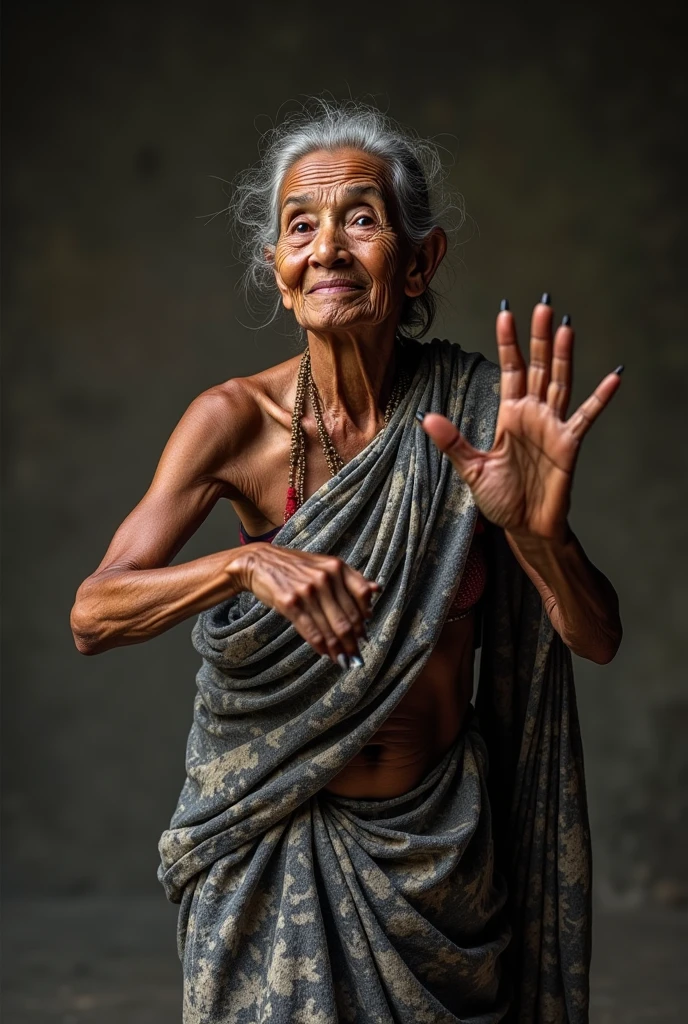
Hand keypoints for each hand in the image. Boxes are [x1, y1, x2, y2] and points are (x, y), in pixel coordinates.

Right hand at [227, 544, 378, 666]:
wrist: (259, 562)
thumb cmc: (295, 566)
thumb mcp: (325, 564)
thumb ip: (350, 578)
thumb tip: (378, 590)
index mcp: (337, 566)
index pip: (362, 595)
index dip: (365, 619)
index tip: (364, 635)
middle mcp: (326, 577)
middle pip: (348, 617)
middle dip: (353, 641)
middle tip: (356, 656)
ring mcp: (308, 590)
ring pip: (331, 628)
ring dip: (339, 649)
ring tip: (344, 660)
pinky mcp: (291, 603)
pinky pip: (312, 631)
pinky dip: (321, 646)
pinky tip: (326, 654)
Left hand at [418, 297, 622, 541]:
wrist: (525, 528)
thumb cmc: (500, 499)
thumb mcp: (471, 469)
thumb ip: (452, 442)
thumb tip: (425, 417)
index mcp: (509, 415)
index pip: (509, 370)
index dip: (508, 342)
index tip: (506, 313)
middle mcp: (533, 414)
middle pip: (537, 367)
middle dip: (539, 338)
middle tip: (543, 305)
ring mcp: (553, 427)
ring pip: (560, 382)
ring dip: (564, 356)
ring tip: (566, 327)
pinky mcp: (570, 445)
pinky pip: (586, 417)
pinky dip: (600, 398)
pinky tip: (614, 377)